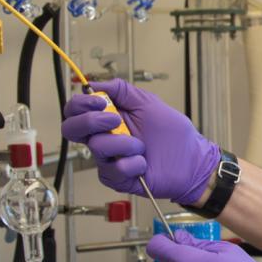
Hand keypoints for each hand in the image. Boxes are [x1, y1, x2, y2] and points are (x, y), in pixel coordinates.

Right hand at [61, 79, 218, 204]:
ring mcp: (108, 159)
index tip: (98, 101)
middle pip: (71, 129)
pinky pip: (114, 169)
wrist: (191, 161)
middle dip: (90, 121)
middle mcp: (104, 138)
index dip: (79, 104)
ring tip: (142, 146)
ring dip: (124, 143)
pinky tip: (144, 163)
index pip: (75, 110)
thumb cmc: (173, 135)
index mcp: (107, 118)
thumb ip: (121, 90)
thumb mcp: (148, 103)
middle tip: (115, 121)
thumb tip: (95, 83)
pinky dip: (133, 163)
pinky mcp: (116, 178)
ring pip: (97, 147)